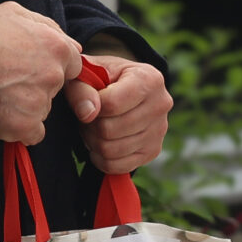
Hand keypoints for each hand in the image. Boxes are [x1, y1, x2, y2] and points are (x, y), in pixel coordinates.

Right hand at [0, 2, 79, 143]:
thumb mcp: (14, 13)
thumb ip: (47, 26)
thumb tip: (70, 42)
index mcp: (56, 47)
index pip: (72, 64)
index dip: (51, 65)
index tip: (31, 66)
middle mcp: (53, 76)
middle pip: (55, 88)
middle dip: (37, 85)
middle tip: (8, 79)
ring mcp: (40, 102)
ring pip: (42, 109)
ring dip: (25, 106)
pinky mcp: (25, 125)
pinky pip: (32, 133)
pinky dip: (19, 128)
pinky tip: (0, 113)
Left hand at [66, 55, 171, 173]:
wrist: (122, 87)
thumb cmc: (102, 78)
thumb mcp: (87, 74)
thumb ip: (81, 89)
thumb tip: (88, 113)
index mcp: (149, 79)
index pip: (111, 104)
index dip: (90, 106)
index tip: (88, 100)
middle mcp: (160, 104)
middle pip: (109, 130)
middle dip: (90, 126)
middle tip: (87, 117)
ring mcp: (159, 131)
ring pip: (111, 150)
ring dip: (93, 142)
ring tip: (94, 127)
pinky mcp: (153, 151)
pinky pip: (117, 166)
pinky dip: (101, 158)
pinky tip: (101, 142)